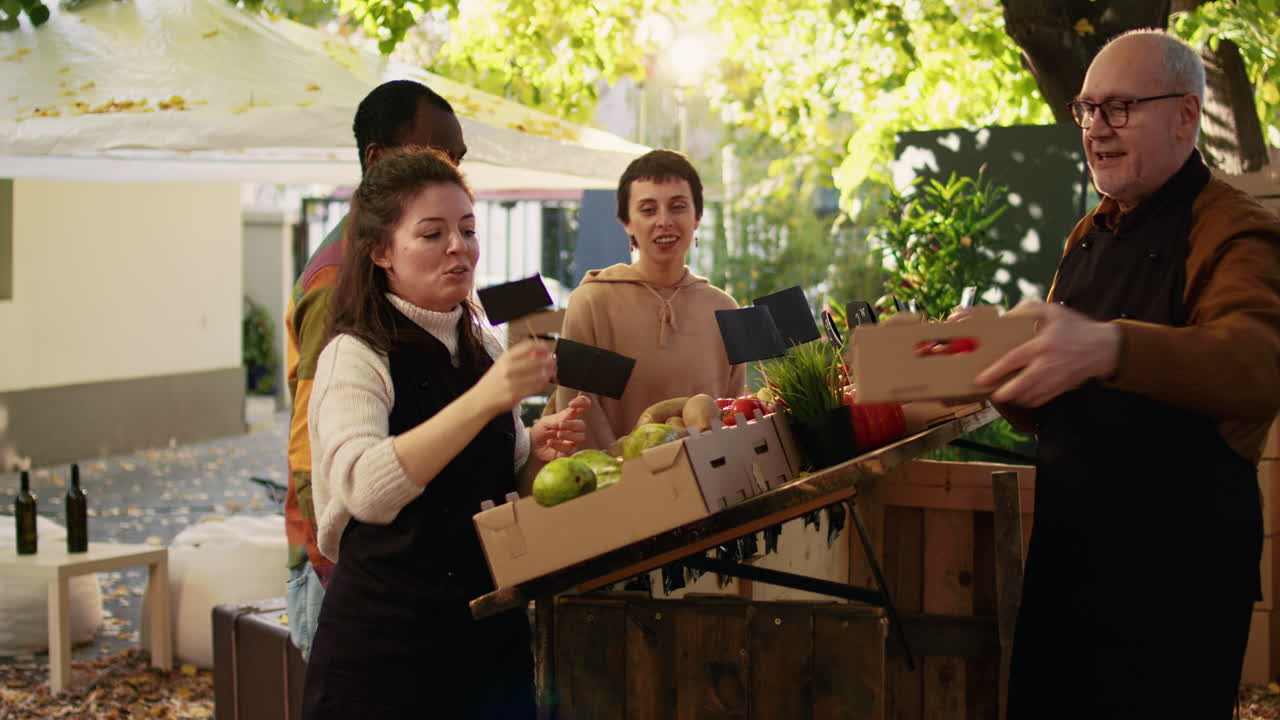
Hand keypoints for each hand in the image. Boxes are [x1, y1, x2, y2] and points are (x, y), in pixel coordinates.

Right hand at [475, 339, 555, 415]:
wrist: (480, 400)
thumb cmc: (494, 381)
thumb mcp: (502, 364)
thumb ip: (519, 358)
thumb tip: (539, 352)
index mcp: (505, 357)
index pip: (528, 346)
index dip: (541, 346)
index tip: (547, 348)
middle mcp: (508, 368)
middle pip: (536, 360)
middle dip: (548, 360)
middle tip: (554, 361)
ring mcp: (511, 382)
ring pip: (538, 375)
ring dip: (548, 372)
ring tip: (552, 371)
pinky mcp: (515, 395)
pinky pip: (534, 388)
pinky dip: (542, 383)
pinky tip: (545, 381)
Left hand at [531, 395, 589, 462]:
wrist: (531, 446)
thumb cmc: (540, 431)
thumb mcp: (546, 422)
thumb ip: (558, 418)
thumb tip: (572, 411)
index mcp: (569, 417)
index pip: (583, 407)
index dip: (582, 403)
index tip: (572, 404)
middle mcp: (573, 429)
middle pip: (582, 425)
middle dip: (572, 424)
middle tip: (560, 425)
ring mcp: (572, 441)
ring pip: (581, 437)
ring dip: (569, 434)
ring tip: (558, 434)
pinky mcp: (568, 452)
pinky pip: (570, 449)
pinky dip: (559, 445)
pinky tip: (550, 442)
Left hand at [973, 300, 1120, 407]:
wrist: (1103, 347)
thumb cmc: (1076, 328)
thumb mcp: (1053, 311)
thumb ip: (1028, 309)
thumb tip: (1007, 315)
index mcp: (1042, 346)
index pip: (1013, 361)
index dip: (994, 372)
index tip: (980, 380)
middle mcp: (1047, 365)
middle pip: (1019, 387)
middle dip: (1002, 394)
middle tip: (991, 392)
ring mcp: (1054, 380)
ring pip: (1028, 397)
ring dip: (1013, 397)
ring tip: (1003, 392)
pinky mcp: (1060, 389)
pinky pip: (1039, 401)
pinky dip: (1027, 400)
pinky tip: (1021, 394)